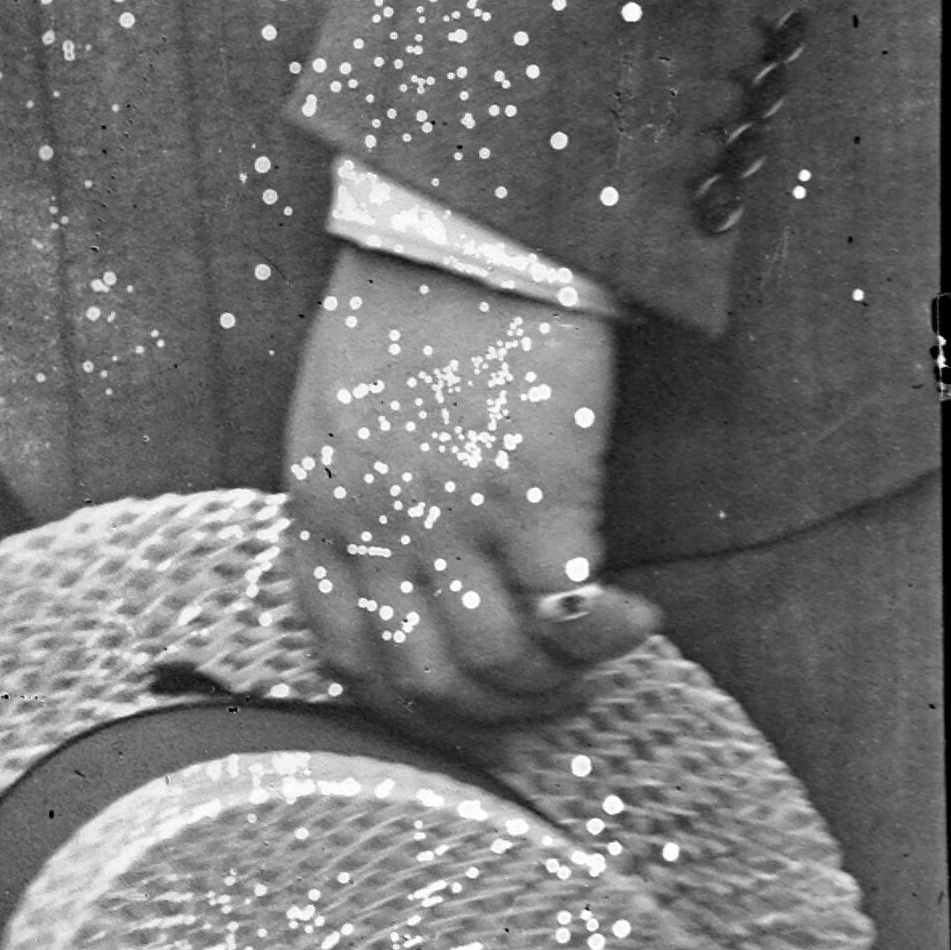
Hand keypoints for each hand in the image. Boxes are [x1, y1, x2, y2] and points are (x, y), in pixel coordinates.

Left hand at [281, 245, 647, 740]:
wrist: (458, 233)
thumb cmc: (403, 313)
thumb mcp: (334, 416)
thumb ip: (352, 496)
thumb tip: (395, 569)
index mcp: (316, 506)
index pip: (345, 655)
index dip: (410, 706)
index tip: (467, 708)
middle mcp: (373, 525)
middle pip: (424, 680)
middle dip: (494, 716)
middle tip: (551, 700)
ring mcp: (449, 513)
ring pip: (494, 664)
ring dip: (554, 685)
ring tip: (593, 660)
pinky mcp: (531, 490)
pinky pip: (563, 611)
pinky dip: (603, 637)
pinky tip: (634, 618)